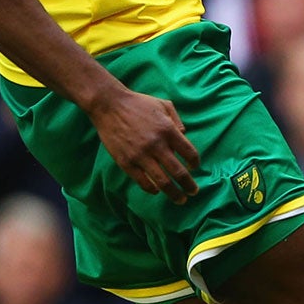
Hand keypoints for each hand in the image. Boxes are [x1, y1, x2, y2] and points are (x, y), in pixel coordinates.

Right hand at [88, 85, 198, 199]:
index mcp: (169, 130)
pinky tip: (157, 190)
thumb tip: (184, 134)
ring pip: (162, 182)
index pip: (190, 153)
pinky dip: (152, 189)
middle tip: (193, 192)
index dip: (195, 163)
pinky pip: (142, 181)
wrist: (108, 105)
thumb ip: (177, 120)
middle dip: (189, 186)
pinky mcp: (125, 162)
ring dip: (173, 193)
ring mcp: (140, 155)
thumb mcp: (164, 105)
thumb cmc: (138, 103)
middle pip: (179, 172)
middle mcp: (157, 145)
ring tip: (180, 199)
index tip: (194, 168)